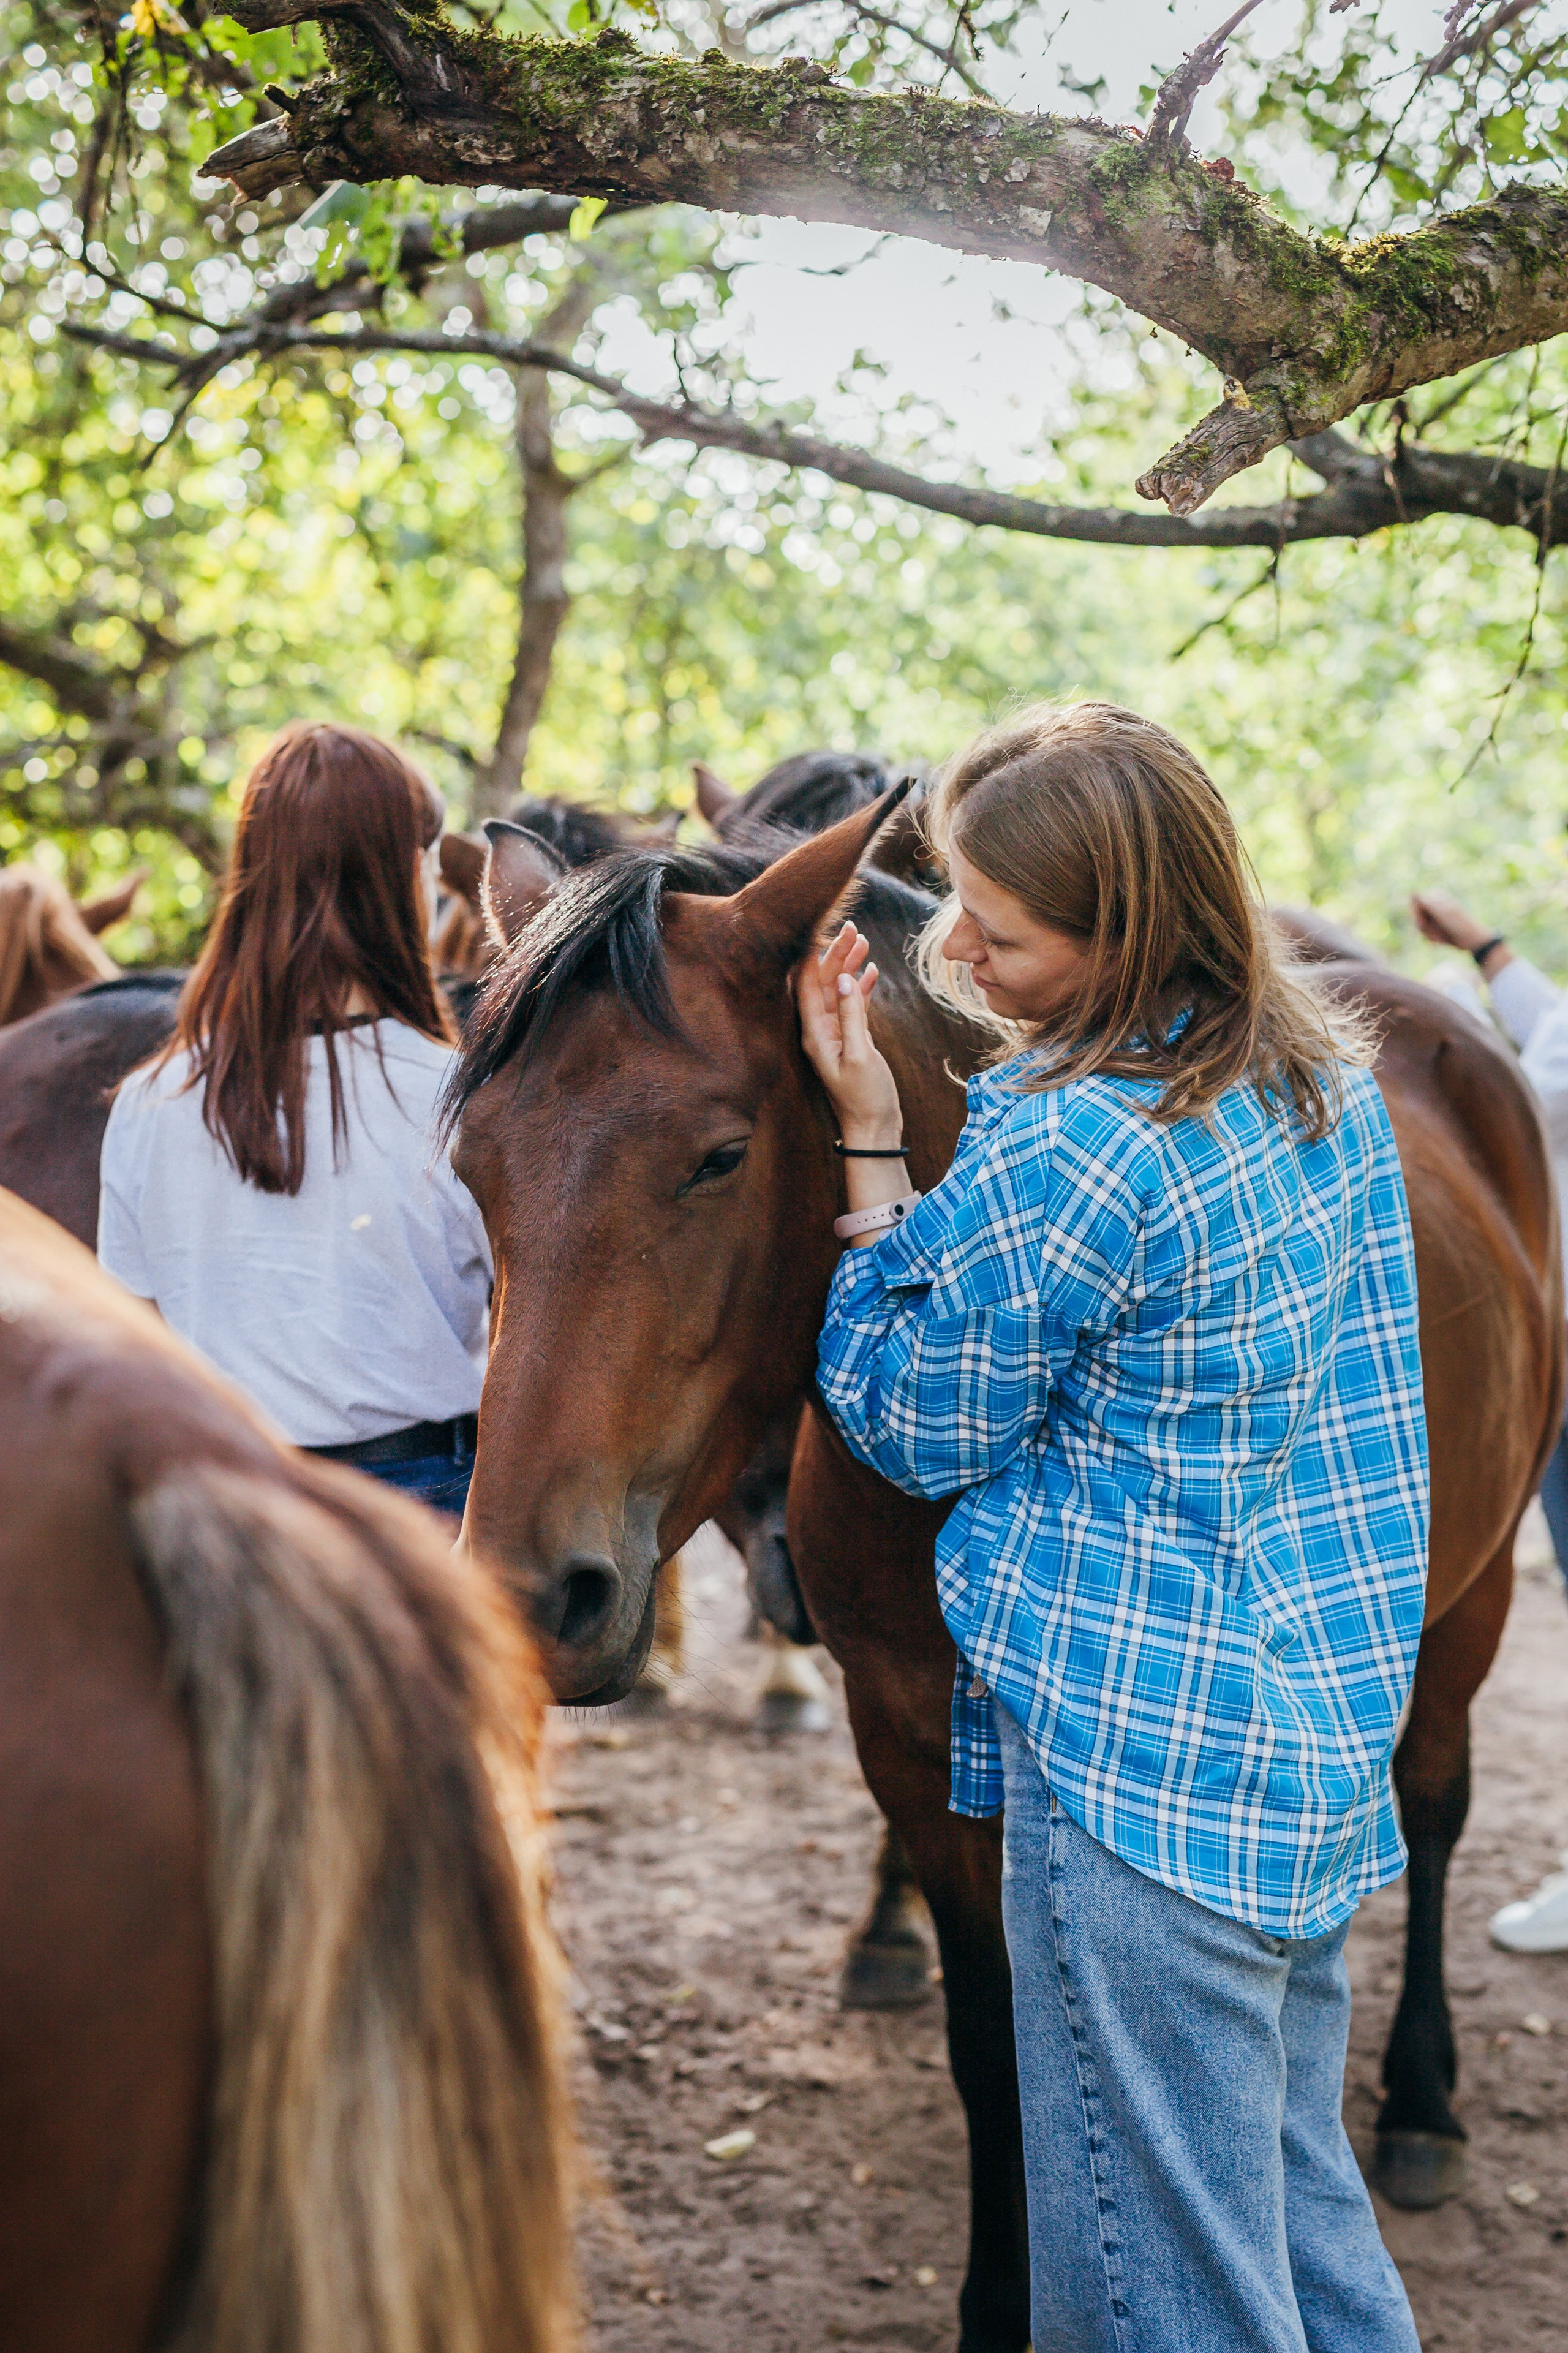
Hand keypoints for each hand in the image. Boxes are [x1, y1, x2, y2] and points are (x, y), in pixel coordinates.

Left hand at [794, 921, 903, 1144]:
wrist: (873, 1130)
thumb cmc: (865, 1098)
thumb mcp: (860, 1055)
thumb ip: (852, 1015)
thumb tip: (846, 978)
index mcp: (814, 1034)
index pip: (807, 986)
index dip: (815, 956)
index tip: (827, 928)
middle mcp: (819, 1031)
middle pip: (823, 983)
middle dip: (835, 954)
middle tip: (853, 928)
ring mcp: (835, 1035)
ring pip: (839, 991)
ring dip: (849, 966)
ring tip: (863, 940)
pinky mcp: (851, 1040)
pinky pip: (852, 1006)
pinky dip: (860, 987)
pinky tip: (871, 971)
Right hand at [1411, 889, 1490, 953]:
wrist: (1472, 939)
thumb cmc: (1458, 925)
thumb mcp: (1441, 912)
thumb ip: (1425, 901)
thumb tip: (1412, 891)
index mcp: (1436, 895)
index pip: (1414, 903)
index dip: (1417, 916)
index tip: (1425, 925)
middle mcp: (1435, 903)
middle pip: (1416, 916)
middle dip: (1424, 928)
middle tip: (1437, 934)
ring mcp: (1436, 914)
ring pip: (1420, 926)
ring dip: (1430, 935)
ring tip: (1442, 938)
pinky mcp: (1438, 925)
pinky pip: (1426, 933)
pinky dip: (1432, 938)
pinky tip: (1442, 940)